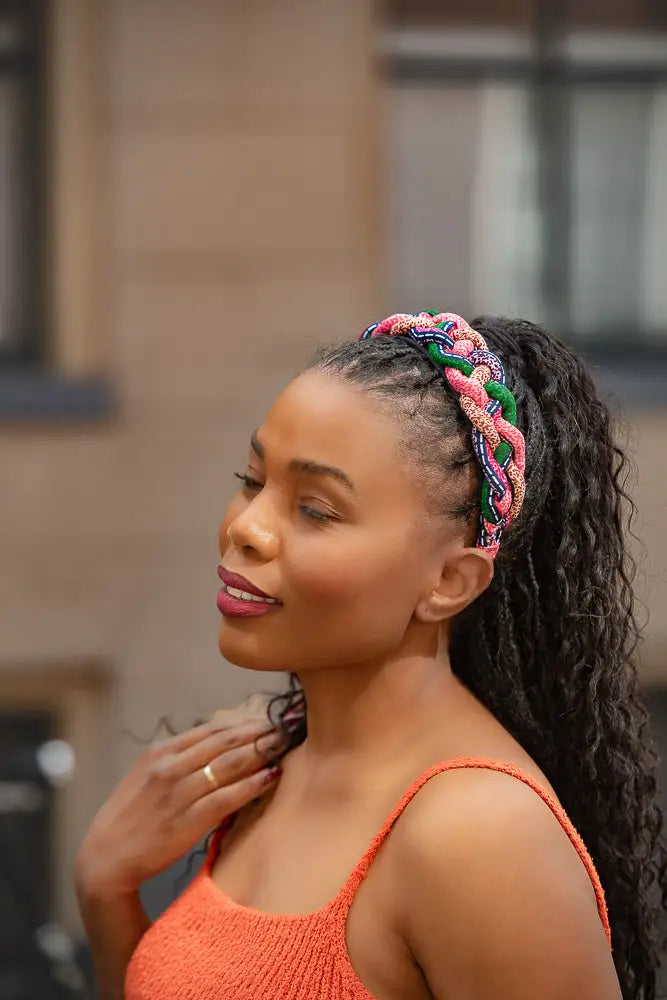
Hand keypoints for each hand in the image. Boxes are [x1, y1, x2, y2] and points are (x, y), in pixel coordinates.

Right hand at [76, 706, 284, 897]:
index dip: (243, 723)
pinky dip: (252, 784)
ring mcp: (178, 793)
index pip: (211, 729)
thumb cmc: (131, 816)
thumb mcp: (147, 775)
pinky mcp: (186, 821)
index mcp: (160, 752)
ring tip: (283, 747)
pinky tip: (270, 777)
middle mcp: (170, 767)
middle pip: (224, 742)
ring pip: (229, 765)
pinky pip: (227, 797)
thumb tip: (216, 746)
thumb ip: (178, 758)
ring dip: (260, 753)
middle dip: (257, 733)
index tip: (266, 721)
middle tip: (283, 729)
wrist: (106, 857)